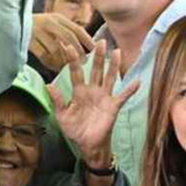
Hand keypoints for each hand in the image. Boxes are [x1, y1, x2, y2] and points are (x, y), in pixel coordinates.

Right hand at [29, 13, 94, 72]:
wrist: (12, 23)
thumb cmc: (36, 26)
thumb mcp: (51, 23)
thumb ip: (64, 31)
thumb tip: (84, 47)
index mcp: (57, 18)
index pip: (76, 29)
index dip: (87, 40)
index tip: (95, 49)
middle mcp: (48, 22)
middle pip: (68, 38)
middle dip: (77, 52)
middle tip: (82, 62)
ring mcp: (38, 31)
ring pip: (56, 49)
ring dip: (63, 60)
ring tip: (68, 67)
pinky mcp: (28, 41)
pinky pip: (43, 56)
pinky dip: (51, 64)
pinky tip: (55, 68)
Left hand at [47, 40, 138, 168]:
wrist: (88, 145)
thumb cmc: (75, 129)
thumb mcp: (62, 115)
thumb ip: (57, 100)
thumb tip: (48, 84)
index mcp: (78, 92)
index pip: (75, 72)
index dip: (72, 59)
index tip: (67, 45)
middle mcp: (92, 91)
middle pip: (95, 70)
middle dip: (97, 56)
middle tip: (100, 41)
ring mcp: (104, 97)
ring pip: (109, 78)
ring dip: (113, 66)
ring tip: (116, 52)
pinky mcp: (113, 107)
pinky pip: (123, 96)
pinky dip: (130, 90)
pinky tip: (137, 81)